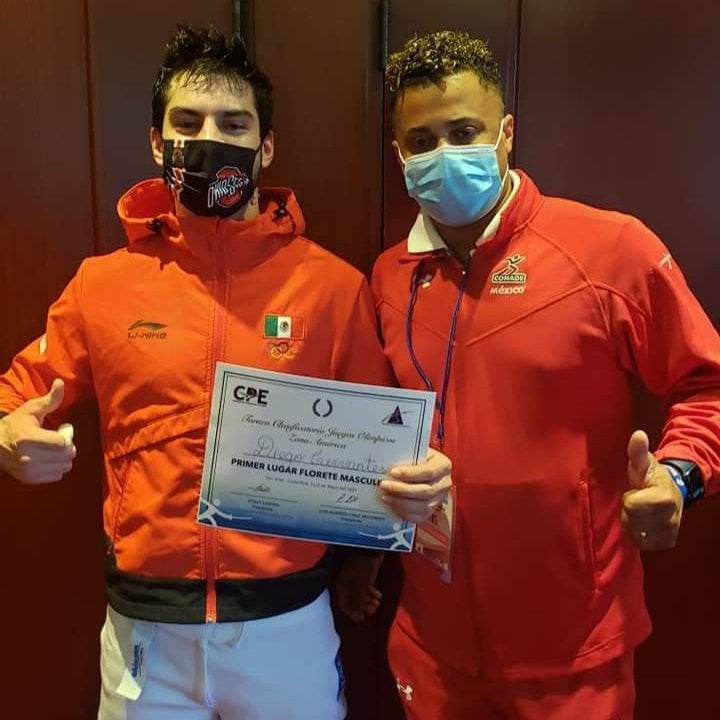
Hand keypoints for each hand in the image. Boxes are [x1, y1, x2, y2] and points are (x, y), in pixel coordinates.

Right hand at [0, 379, 75, 483]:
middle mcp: (28, 457)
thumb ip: (49, 400)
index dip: (67, 434)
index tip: (62, 428)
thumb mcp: (31, 410)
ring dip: (64, 457)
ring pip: (64, 467)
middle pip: (67, 455)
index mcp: (29, 438)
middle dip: (68, 445)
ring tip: (54, 448)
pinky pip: (57, 476)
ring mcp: (29, 471)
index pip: (63, 442)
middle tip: (60, 438)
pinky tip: (49, 458)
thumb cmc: (16, 424)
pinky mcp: (30, 479)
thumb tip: (60, 382)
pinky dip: (57, 467)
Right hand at [334, 552, 382, 621]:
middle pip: (353, 600)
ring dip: (369, 601)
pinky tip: (379, 595)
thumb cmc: (362, 566)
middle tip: (373, 610)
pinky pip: (366, 587)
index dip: (352, 613)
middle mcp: (347, 583)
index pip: (343, 604)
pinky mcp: (365, 574)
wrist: (370, 546)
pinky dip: (372, 593)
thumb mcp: (360, 586)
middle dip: (363, 607)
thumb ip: (358, 602)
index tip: (361, 618)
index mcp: (342, 585)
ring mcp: (356, 578)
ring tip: (377, 604)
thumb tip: (357, 617)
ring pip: (361, 594)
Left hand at [379, 448, 451, 522]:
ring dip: (401, 503)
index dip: (410, 474)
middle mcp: (444, 483)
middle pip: (425, 492)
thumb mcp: (416, 451)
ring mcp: (440, 499)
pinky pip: (420, 517)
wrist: (424, 467)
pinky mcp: (432, 510)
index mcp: (443, 465)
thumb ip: (406, 456)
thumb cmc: (418, 458)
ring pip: (422, 507)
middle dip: (401, 490)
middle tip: (384, 485)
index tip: (393, 472)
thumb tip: (387, 463)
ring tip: (385, 496)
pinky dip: (405, 513)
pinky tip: (392, 506)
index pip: (428, 472)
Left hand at [621, 430, 682, 550]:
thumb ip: (638, 451)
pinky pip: (642, 544)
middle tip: (637, 501)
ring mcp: (670, 532)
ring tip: (641, 512)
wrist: (671, 493)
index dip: (629, 498)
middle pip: (631, 521)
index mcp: (663, 498)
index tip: (637, 491)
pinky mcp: (667, 543)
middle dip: (629, 511)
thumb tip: (638, 434)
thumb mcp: (643, 463)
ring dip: (632, 523)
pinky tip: (644, 523)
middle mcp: (670, 518)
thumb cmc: (651, 477)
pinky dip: (639, 535)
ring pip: (635, 534)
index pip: (631, 506)